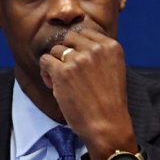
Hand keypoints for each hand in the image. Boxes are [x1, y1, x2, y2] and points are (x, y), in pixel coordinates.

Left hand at [39, 28, 138, 159]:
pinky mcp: (63, 72)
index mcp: (111, 46)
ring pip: (56, 49)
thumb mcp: (114, 70)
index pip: (86, 33)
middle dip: (66, 53)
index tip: (78, 63)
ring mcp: (78, 59)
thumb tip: (77, 46)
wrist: (107, 125)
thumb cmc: (109, 103)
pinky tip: (52, 84)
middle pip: (69, 39)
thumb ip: (100, 55)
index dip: (78, 47)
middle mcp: (95, 49)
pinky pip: (45, 61)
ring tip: (59, 81)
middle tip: (67, 72)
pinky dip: (45, 72)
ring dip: (55, 63)